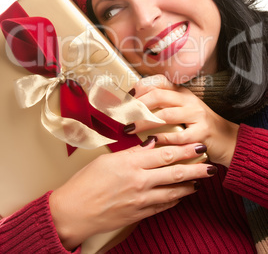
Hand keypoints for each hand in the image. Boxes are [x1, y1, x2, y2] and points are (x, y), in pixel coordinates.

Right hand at [49, 138, 215, 250]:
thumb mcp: (107, 160)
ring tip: (202, 180)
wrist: (74, 212)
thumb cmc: (85, 183)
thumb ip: (132, 153)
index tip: (197, 146)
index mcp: (131, 163)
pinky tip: (182, 195)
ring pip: (173, 191)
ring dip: (190, 185)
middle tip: (211, 164)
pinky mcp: (139, 215)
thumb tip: (150, 145)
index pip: (164, 153)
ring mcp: (141, 200)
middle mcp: (139, 181)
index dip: (184, 149)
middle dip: (196, 167)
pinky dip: (175, 200)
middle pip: (174, 172)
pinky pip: (163, 206)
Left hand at [125, 75, 238, 167]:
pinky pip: (179, 135)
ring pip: (165, 115)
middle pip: (158, 96)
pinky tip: (151, 141)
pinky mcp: (203, 133)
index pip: (158, 81)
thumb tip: (134, 105)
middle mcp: (189, 100)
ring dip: (144, 122)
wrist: (228, 140)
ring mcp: (197, 115)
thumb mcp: (183, 109)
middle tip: (123, 116)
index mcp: (182, 92)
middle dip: (137, 106)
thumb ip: (164, 105)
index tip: (126, 97)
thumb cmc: (199, 126)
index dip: (140, 87)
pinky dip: (163, 138)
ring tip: (130, 129)